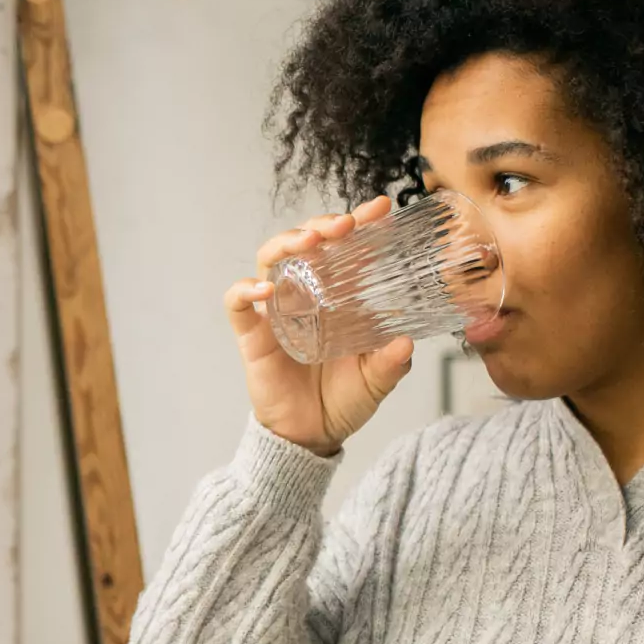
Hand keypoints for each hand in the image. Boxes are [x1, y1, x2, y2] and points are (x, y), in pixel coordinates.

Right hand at [225, 195, 414, 456]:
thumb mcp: (376, 381)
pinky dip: (246, 289)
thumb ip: (391, 363)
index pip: (346, 250)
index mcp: (338, 297)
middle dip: (323, 225)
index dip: (360, 225)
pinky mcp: (252, 334)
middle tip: (346, 223)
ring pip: (270, 258)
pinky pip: (238, 303)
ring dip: (288, 242)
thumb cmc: (343, 401)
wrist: (311, 435)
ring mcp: (276, 311)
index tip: (380, 207)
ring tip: (310, 242)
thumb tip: (405, 342)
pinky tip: (265, 288)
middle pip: (306, 244)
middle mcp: (305, 295)